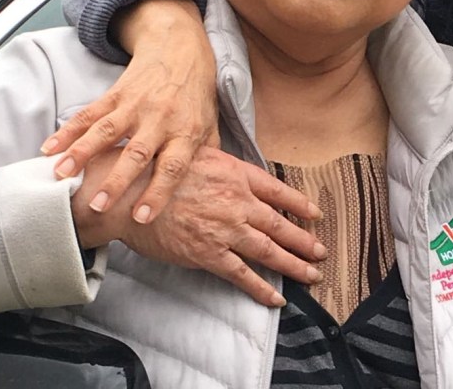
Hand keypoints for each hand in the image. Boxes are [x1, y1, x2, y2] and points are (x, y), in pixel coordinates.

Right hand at [44, 0, 222, 221]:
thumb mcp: (209, 125)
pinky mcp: (115, 94)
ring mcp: (135, 106)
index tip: (142, 217)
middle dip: (116, 181)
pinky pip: (88, 114)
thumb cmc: (196, 96)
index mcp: (185, 132)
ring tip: (61, 176)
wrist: (180, 49)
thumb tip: (207, 195)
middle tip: (98, 205)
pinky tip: (49, 149)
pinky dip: (67, 132)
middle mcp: (159, 120)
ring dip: (81, 154)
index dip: (158, 192)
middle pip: (136, 153)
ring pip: (105, 132)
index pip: (173, 167)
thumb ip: (207, 159)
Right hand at [74, 148, 327, 306]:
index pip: (279, 191)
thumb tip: (237, 172)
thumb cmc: (160, 170)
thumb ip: (225, 166)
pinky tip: (277, 298)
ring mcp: (226, 229)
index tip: (316, 215)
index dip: (300, 205)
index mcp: (237, 175)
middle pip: (280, 224)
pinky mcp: (209, 254)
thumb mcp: (200, 154)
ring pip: (269, 250)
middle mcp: (238, 202)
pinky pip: (242, 275)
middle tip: (321, 251)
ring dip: (294, 265)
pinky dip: (262, 288)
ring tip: (312, 274)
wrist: (131, 193)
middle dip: (304, 240)